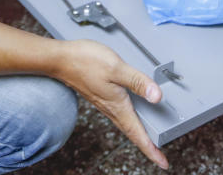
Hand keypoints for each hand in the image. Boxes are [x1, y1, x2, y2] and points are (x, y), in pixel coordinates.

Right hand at [54, 39, 169, 169]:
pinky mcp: (99, 95)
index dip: (152, 150)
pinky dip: (129, 120)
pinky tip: (130, 114)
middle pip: (132, 133)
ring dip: (138, 134)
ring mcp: (104, 103)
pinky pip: (118, 114)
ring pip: (125, 124)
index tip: (163, 163)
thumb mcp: (116, 68)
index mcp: (118, 106)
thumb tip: (157, 96)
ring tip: (149, 138)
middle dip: (147, 147)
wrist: (59, 60)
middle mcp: (111, 108)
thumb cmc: (84, 62)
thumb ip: (137, 81)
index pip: (138, 134)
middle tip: (159, 156)